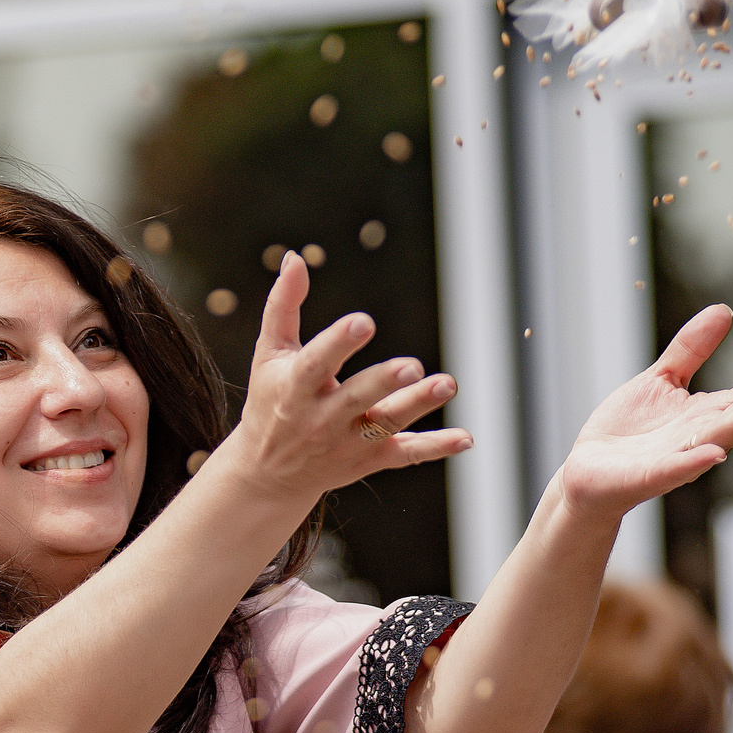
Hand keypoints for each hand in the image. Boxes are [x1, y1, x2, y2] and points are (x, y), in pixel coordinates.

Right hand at [220, 253, 465, 505]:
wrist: (267, 474)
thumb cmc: (271, 401)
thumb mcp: (269, 355)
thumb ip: (283, 306)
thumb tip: (294, 258)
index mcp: (295, 388)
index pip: (315, 364)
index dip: (338, 344)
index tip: (363, 322)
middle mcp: (321, 419)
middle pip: (355, 399)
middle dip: (383, 383)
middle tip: (411, 366)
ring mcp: (347, 442)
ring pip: (386, 424)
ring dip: (417, 405)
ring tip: (446, 384)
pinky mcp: (369, 459)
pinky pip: (405, 454)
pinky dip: (436, 447)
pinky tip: (465, 438)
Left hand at [556, 305, 732, 526]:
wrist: (588, 475)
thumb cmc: (627, 431)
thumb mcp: (660, 380)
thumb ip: (690, 350)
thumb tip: (724, 310)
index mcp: (706, 413)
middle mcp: (700, 436)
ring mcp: (677, 458)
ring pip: (716, 440)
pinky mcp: (648, 477)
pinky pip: (674, 469)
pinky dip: (693, 461)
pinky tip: (713, 453)